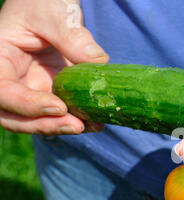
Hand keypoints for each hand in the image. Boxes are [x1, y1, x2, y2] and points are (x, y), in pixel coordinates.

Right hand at [0, 0, 107, 134]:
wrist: (53, 6)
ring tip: (92, 125)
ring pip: (36, 120)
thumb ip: (72, 36)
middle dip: (45, 125)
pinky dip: (77, 120)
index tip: (59, 107)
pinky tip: (97, 122)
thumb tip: (98, 62)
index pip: (2, 92)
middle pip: (14, 116)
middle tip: (78, 126)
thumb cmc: (44, 2)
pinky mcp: (51, 93)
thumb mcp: (54, 13)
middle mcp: (10, 79)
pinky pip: (60, 114)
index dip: (27, 104)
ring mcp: (30, 89)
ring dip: (63, 127)